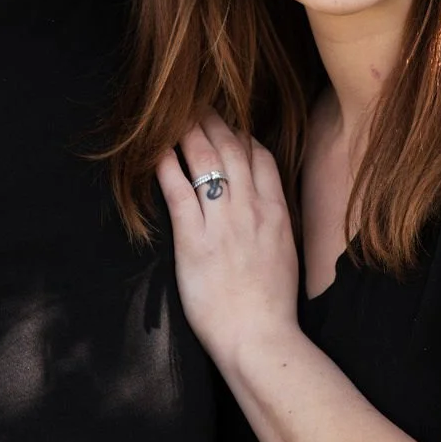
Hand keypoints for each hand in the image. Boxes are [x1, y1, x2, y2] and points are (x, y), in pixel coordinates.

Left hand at [156, 114, 300, 368]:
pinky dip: (166, 166)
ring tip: (174, 114)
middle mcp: (251, 209)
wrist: (261, 338)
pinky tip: (155, 151)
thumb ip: (274, 225)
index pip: (261, 156)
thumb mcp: (285, 255)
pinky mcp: (194, 240)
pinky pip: (178, 192)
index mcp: (276, 213)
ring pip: (206, 160)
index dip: (241, 133)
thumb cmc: (271, 307)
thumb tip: (265, 209)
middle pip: (232, 148)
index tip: (227, 121)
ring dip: (188, 131)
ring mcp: (222, 223)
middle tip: (196, 102)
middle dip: (213, 120)